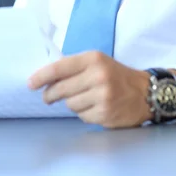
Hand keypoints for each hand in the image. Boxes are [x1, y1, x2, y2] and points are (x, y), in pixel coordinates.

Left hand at [28, 51, 151, 127]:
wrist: (145, 93)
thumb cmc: (115, 75)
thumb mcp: (97, 62)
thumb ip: (74, 67)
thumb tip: (45, 78)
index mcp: (93, 59)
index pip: (59, 68)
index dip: (41, 77)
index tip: (30, 83)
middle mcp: (98, 76)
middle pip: (60, 89)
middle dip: (50, 94)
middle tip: (48, 97)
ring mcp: (103, 97)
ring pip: (70, 104)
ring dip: (71, 103)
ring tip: (83, 98)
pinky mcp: (106, 114)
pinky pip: (82, 116)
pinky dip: (83, 113)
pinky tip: (94, 107)